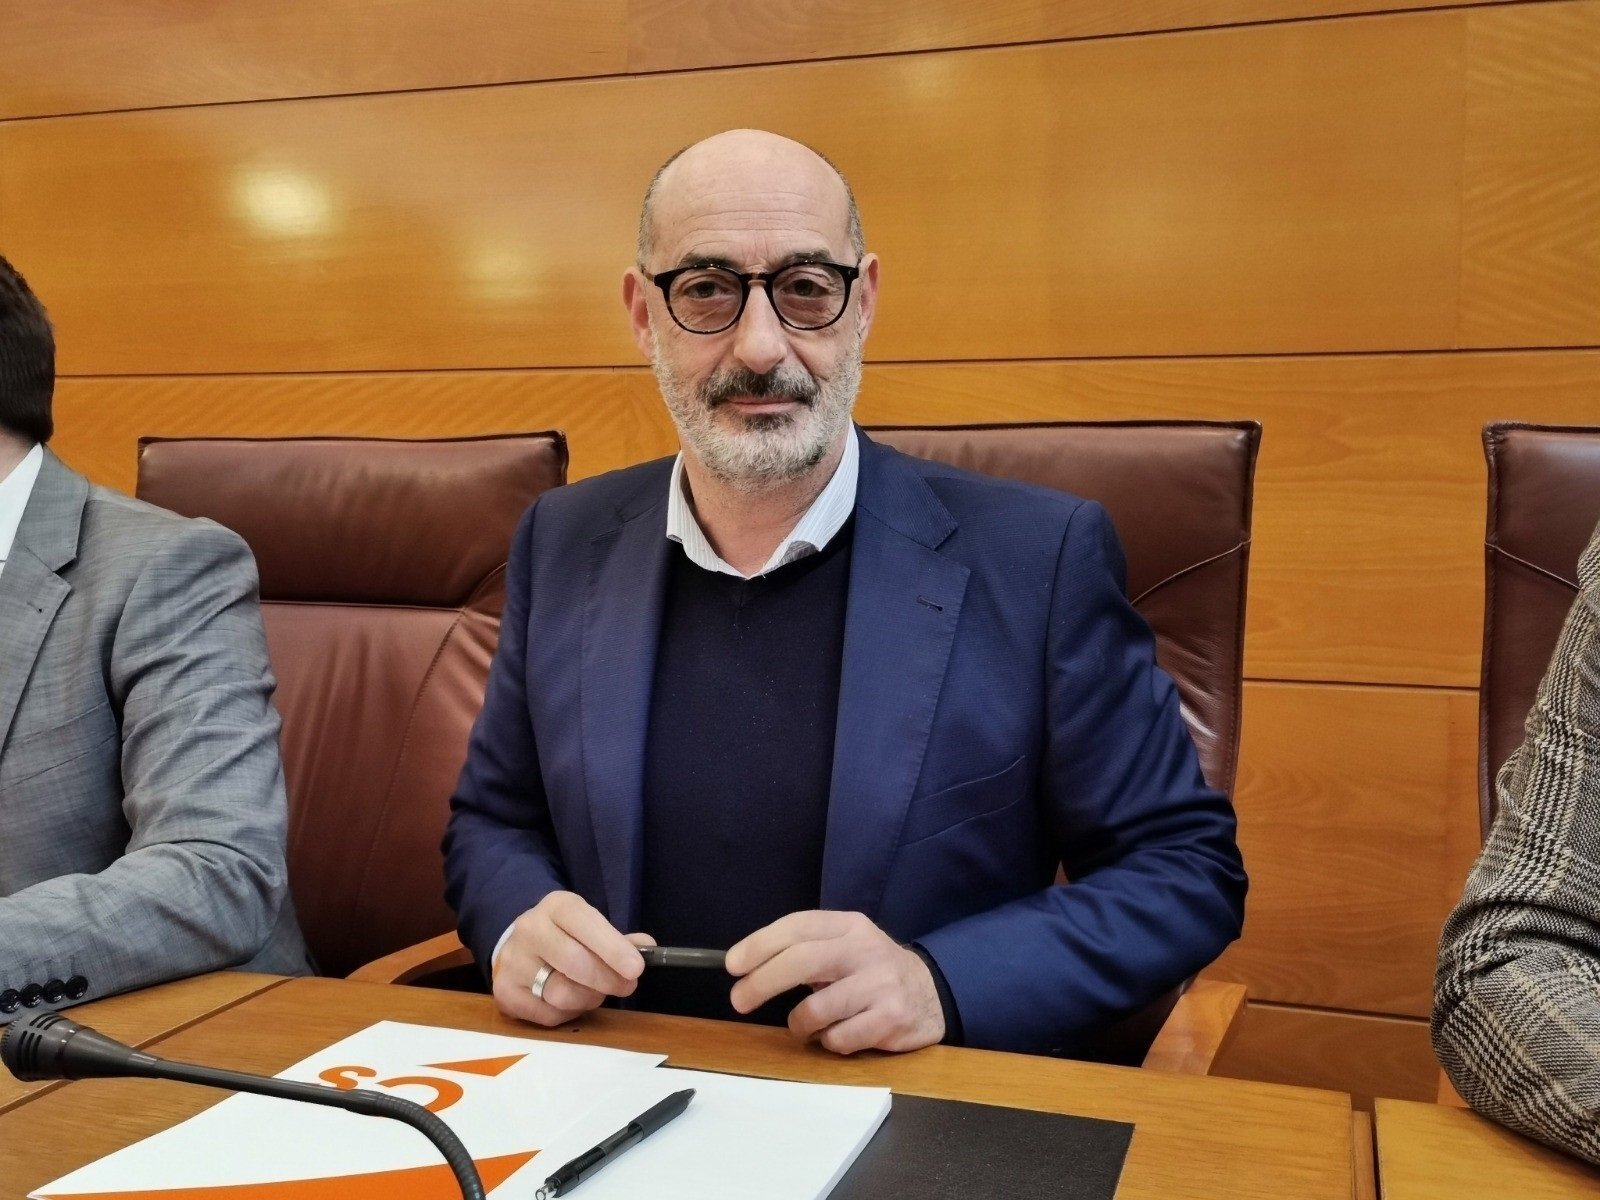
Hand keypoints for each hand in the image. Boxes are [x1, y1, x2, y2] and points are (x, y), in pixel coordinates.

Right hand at [491, 891, 653, 1026]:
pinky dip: (568, 1013)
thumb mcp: (590, 926)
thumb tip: (647, 948)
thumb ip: (619, 939)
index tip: (636, 968)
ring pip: (562, 993)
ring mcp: (513, 962)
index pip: (584, 923)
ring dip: (589, 998)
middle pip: (574, 962)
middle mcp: (529, 929)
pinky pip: (548, 1015)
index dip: (612, 947)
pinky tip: (571, 1000)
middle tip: (627, 986)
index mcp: (556, 906)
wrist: (519, 944)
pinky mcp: (505, 992)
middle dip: (607, 979)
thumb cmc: (566, 935)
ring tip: (595, 991)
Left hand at [726, 911, 944, 1054]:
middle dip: (762, 982)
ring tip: (805, 1025)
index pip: (799, 926)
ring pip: (816, 1009)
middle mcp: (866, 949)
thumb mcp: (845, 946)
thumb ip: (805, 950)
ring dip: (799, 1024)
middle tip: (739, 999)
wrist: (931, 994)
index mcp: (850, 926)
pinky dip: (828, 1041)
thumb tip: (746, 965)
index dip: (761, 944)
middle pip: (802, 961)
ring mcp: (881, 984)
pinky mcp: (891, 1018)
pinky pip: (838, 1038)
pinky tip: (839, 1033)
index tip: (733, 964)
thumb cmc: (871, 971)